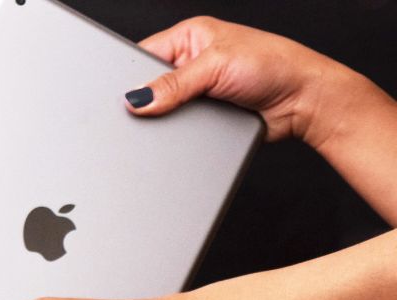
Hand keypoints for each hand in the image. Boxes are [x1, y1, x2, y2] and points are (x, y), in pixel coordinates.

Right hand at [125, 15, 349, 146]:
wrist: (301, 101)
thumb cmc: (272, 65)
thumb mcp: (216, 66)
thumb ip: (174, 83)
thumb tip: (139, 98)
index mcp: (190, 37)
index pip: (144, 55)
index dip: (130, 76)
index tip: (123, 98)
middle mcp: (192, 64)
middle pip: (151, 87)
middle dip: (148, 103)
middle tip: (146, 114)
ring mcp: (198, 93)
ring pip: (164, 113)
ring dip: (166, 123)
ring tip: (174, 123)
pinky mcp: (205, 119)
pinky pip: (182, 131)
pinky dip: (180, 137)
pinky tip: (185, 135)